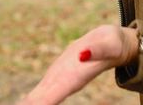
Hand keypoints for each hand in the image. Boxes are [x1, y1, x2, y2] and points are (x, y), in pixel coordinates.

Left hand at [18, 24, 138, 104]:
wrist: (114, 43)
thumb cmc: (115, 44)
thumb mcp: (110, 44)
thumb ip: (99, 50)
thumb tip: (83, 54)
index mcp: (77, 76)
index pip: (56, 92)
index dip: (43, 101)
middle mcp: (67, 81)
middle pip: (45, 98)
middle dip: (33, 103)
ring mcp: (61, 77)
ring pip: (42, 95)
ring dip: (31, 102)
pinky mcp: (59, 71)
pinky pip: (44, 87)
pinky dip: (34, 98)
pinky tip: (26, 103)